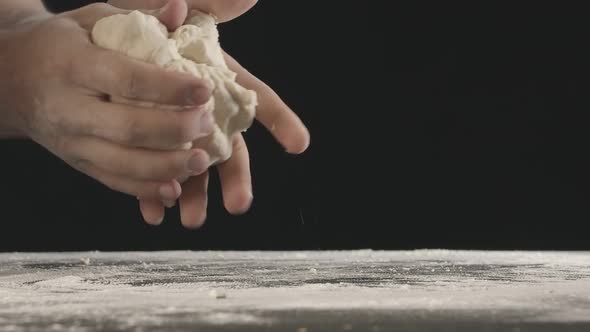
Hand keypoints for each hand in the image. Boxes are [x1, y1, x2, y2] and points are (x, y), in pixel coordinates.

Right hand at [0, 1, 214, 213]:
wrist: (9, 78)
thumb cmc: (60, 44)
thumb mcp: (91, 19)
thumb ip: (138, 16)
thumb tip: (181, 11)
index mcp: (72, 64)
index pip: (127, 80)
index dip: (169, 88)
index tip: (205, 90)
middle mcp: (68, 108)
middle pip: (127, 129)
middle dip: (174, 130)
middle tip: (207, 123)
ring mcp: (71, 141)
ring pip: (122, 164)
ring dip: (166, 167)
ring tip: (200, 160)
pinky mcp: (76, 162)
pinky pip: (112, 181)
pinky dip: (146, 189)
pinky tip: (175, 187)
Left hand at [108, 0, 310, 227]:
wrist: (93, 51)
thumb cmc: (140, 30)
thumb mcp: (172, 16)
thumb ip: (208, 7)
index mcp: (216, 82)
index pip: (256, 99)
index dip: (280, 120)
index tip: (299, 143)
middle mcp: (204, 112)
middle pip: (229, 147)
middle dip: (235, 177)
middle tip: (239, 204)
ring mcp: (179, 132)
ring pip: (194, 167)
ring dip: (193, 194)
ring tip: (189, 219)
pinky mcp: (151, 147)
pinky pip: (156, 173)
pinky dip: (153, 194)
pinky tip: (152, 211)